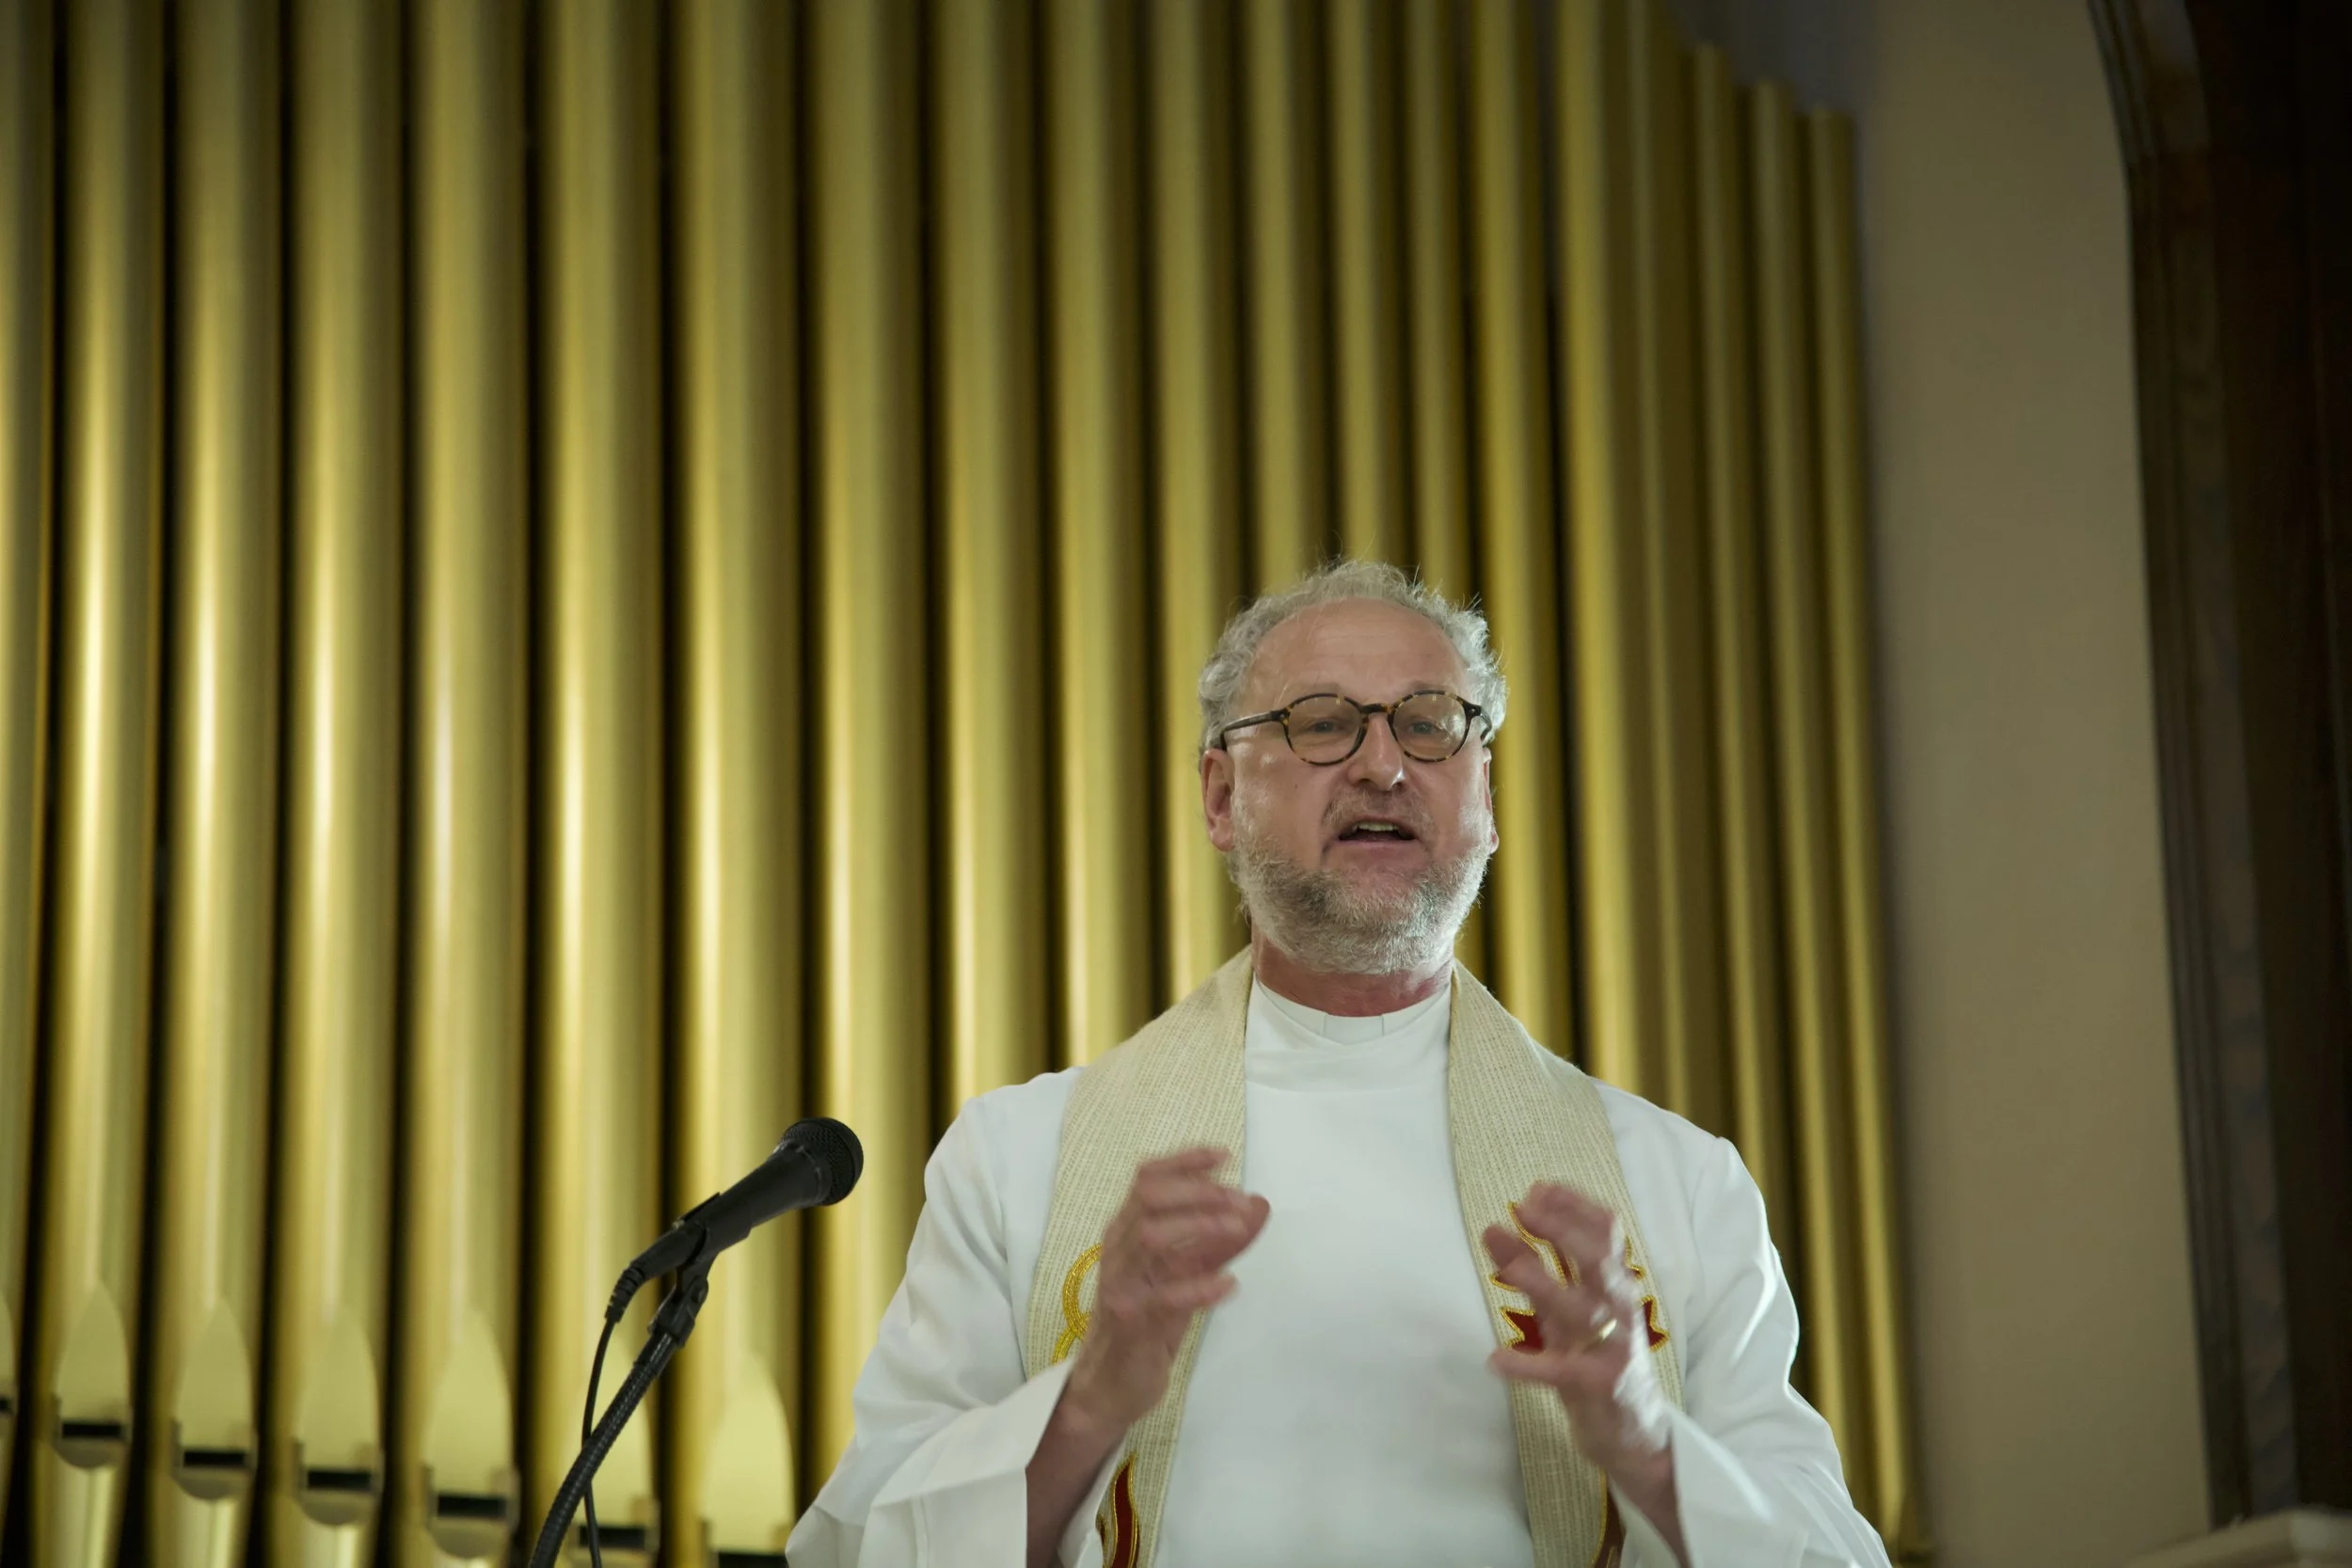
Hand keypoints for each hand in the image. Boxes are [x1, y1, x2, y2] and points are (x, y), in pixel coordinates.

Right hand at [1062, 1147, 1270, 1439]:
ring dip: (1199, 1226)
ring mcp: (1120, 1286)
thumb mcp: (1185, 1275)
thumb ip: (1219, 1241)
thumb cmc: (1148, 1323)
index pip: (1146, 1180)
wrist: (1109, 1386)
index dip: (1184, 1162)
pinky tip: (1228, 1284)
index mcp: (1126, 1232)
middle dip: (1198, 1191)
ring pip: (1150, 1237)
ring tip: (1236, 1229)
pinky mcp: (1130, 1324)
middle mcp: (1117, 1251)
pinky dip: (1198, 1287)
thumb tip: (1258, 1204)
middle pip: (1148, 1198)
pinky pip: (1162, 1299)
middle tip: (1239, 1201)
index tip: (1224, 1157)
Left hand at [1482, 1182, 1672, 1477]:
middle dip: (1563, 1230)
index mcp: (1615, 1286)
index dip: (1574, 1206)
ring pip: (1583, 1310)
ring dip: (1543, 1283)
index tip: (1538, 1188)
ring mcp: (1613, 1349)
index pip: (1607, 1232)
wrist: (1634, 1433)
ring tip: (1506, 1267)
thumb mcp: (1566, 1311)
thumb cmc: (1595, 1359)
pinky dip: (1528, 1366)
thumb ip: (1537, 1270)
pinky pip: (1562, 1373)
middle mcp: (1620, 1311)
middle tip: (1522, 1208)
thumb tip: (1496, 1227)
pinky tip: (1496, 1361)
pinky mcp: (1599, 1387)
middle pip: (1600, 1260)